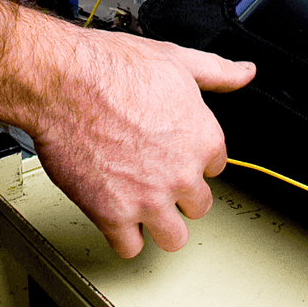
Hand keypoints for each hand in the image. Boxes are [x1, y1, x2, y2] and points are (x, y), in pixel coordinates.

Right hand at [27, 32, 255, 257]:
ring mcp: (149, 199)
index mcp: (202, 138)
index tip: (173, 152)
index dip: (193, 159)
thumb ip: (217, 72)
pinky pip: (131, 247)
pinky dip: (123, 236)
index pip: (215, 167)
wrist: (63, 83)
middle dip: (179, 193)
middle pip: (198, 206)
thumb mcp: (174, 58)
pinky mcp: (114, 216)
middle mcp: (181, 173)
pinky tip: (115, 213)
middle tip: (153, 175)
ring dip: (159, 223)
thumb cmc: (110, 68)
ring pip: (173, 237)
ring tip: (141, 203)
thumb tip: (245, 72)